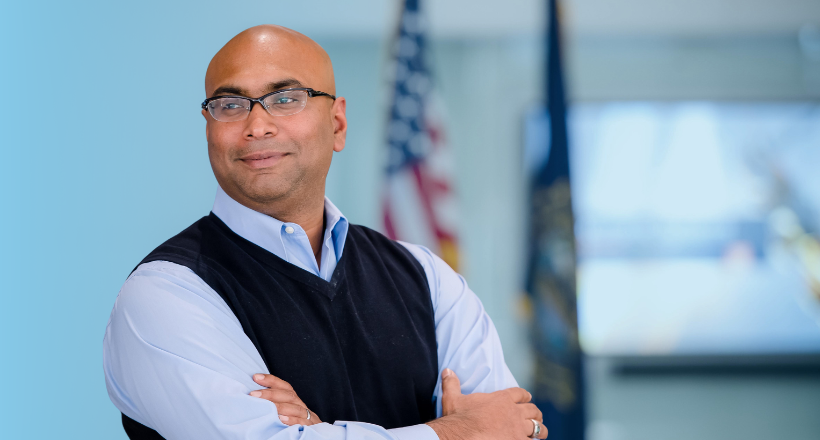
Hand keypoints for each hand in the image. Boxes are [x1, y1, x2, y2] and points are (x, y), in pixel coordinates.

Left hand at [249, 373, 321, 425]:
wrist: (315, 433)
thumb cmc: (295, 421)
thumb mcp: (286, 409)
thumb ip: (276, 402)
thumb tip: (254, 395)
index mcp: (294, 399)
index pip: (284, 386)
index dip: (271, 380)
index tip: (256, 377)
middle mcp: (300, 404)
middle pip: (288, 395)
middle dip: (270, 393)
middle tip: (253, 394)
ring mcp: (305, 415)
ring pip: (295, 408)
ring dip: (280, 406)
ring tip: (267, 405)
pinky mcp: (309, 426)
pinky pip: (301, 422)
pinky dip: (292, 420)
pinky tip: (281, 419)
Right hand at [426, 369, 546, 439]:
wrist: (462, 436)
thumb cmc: (458, 419)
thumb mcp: (452, 398)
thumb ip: (452, 384)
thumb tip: (447, 370)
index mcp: (501, 399)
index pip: (519, 393)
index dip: (525, 395)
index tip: (527, 397)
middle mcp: (513, 412)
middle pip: (532, 410)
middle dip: (535, 413)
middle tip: (536, 416)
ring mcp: (518, 429)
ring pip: (537, 428)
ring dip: (540, 429)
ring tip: (541, 432)